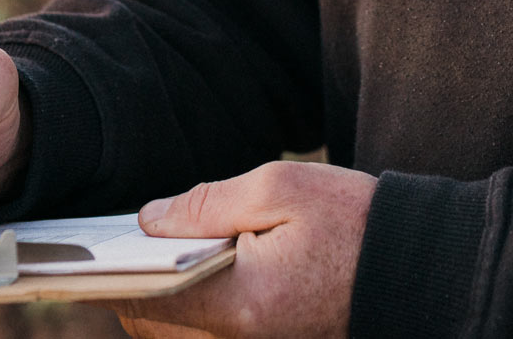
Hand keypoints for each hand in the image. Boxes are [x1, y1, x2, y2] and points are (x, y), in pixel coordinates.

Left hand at [112, 161, 376, 338]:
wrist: (421, 269)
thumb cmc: (357, 224)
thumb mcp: (283, 188)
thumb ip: (208, 203)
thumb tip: (148, 219)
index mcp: (237, 303)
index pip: (143, 300)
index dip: (111, 273)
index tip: (92, 246)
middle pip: (152, 323)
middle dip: (134, 284)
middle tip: (130, 239)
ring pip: (176, 332)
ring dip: (161, 295)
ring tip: (165, 250)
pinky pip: (208, 332)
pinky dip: (192, 304)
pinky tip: (201, 268)